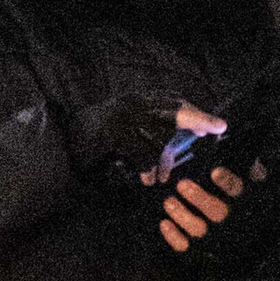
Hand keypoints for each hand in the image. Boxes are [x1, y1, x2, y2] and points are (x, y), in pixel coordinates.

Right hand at [74, 89, 205, 178]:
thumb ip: (149, 133)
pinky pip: (140, 150)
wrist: (60, 143)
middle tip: (218, 128)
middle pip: (173, 109)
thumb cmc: (95, 142)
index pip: (173, 102)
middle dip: (197, 119)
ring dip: (163, 160)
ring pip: (158, 134)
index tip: (217, 123)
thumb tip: (181, 142)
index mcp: (138, 101)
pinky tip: (148, 179)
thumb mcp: (125, 132)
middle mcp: (133, 103)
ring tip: (161, 178)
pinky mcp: (113, 131)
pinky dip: (146, 167)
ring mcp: (123, 114)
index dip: (195, 112)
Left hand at [158, 153, 266, 256]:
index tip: (215, 172)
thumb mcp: (241, 181)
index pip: (237, 190)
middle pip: (218, 211)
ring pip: (199, 229)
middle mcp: (228, 219)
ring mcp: (213, 235)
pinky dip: (174, 236)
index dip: (227, 182)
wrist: (233, 236)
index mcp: (240, 199)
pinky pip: (185, 246)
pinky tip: (165, 223)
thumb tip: (226, 151)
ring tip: (169, 201)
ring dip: (182, 214)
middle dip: (199, 198)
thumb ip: (237, 168)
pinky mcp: (197, 248)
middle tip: (182, 184)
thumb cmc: (230, 199)